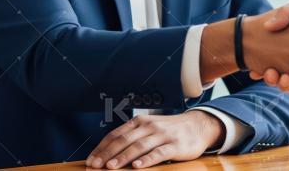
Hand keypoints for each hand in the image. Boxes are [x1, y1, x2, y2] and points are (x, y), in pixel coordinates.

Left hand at [86, 111, 223, 168]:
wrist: (198, 126)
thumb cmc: (169, 130)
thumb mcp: (149, 128)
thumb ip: (132, 136)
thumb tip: (107, 152)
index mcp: (140, 122)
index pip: (116, 135)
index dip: (101, 148)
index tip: (90, 160)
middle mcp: (150, 126)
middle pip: (124, 140)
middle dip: (107, 154)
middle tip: (95, 166)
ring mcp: (163, 135)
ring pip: (139, 146)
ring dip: (123, 157)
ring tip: (110, 167)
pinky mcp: (175, 145)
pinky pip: (159, 152)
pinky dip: (147, 159)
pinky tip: (138, 166)